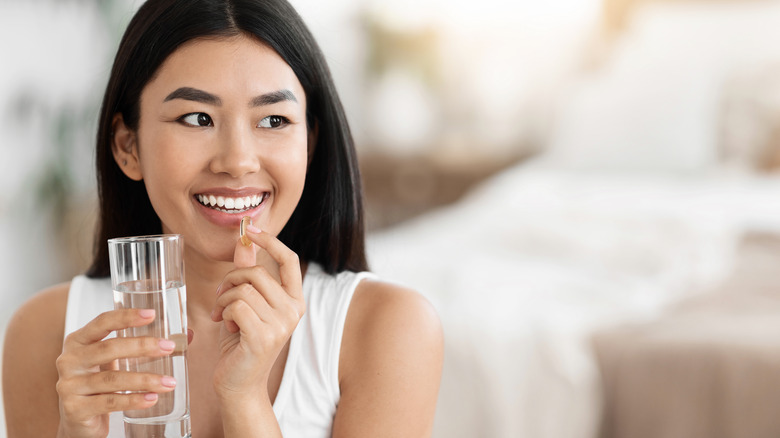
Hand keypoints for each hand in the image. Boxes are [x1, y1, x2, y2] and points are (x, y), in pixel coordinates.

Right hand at [55, 309, 176, 437]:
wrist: (77, 422)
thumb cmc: (100, 384)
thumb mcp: (115, 362)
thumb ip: (144, 349)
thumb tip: (188, 336)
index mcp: (78, 341)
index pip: (102, 322)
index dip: (126, 317)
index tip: (152, 314)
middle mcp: (69, 360)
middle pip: (109, 348)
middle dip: (142, 346)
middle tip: (169, 347)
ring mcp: (69, 385)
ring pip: (112, 379)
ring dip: (145, 379)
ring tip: (169, 382)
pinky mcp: (75, 409)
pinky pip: (109, 403)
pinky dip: (133, 400)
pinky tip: (152, 398)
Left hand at [211, 227, 305, 399]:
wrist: (239, 384)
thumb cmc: (241, 343)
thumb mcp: (246, 303)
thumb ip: (248, 272)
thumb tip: (244, 240)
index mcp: (295, 300)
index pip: (288, 259)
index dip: (270, 240)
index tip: (250, 228)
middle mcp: (293, 311)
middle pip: (257, 272)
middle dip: (231, 280)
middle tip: (221, 297)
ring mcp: (281, 325)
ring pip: (243, 289)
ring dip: (224, 299)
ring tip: (224, 315)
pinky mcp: (263, 336)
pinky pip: (237, 305)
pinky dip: (225, 311)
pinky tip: (227, 325)